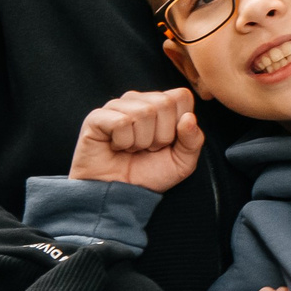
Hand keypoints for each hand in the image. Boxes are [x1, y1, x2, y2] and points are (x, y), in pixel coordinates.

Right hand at [70, 87, 202, 191]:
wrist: (120, 194)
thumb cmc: (149, 175)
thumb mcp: (182, 162)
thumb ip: (193, 140)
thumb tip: (189, 117)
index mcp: (161, 105)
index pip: (181, 96)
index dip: (179, 124)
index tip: (167, 142)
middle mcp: (139, 100)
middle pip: (164, 103)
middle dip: (161, 135)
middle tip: (148, 148)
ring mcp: (116, 106)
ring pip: (143, 112)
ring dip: (141, 140)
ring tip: (132, 148)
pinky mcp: (96, 117)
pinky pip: (120, 122)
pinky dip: (123, 142)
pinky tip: (116, 147)